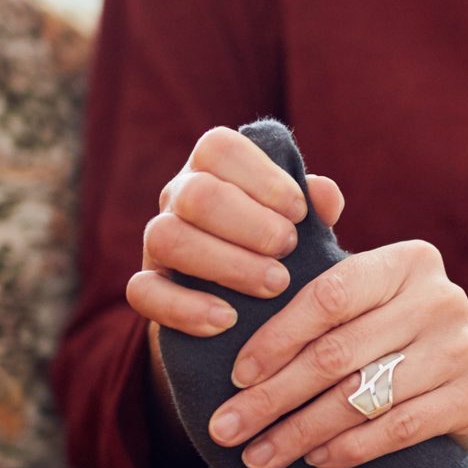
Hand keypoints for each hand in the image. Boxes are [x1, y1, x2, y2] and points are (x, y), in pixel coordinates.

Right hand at [128, 125, 345, 336]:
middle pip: (196, 194)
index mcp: (212, 168)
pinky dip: (185, 308)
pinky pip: (143, 291)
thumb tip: (324, 194)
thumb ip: (317, 204)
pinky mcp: (146, 286)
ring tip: (274, 285)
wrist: (246, 307)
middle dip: (250, 224)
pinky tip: (227, 320)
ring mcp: (156, 241)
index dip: (262, 176)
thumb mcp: (300, 224)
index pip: (219, 148)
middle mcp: (178, 197)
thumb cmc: (278, 247)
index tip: (299, 212)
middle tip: (289, 249)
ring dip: (226, 264)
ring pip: (167, 237)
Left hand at [204, 238, 467, 467]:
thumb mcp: (359, 289)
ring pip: (362, 397)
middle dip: (274, 397)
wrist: (452, 378)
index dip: (276, 339)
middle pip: (339, 354)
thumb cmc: (383, 328)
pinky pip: (400, 428)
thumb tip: (313, 190)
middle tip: (228, 428)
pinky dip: (351, 449)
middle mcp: (444, 298)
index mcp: (410, 260)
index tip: (236, 377)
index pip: (329, 297)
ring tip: (259, 455)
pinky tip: (315, 460)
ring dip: (301, 433)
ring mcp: (464, 347)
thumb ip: (324, 252)